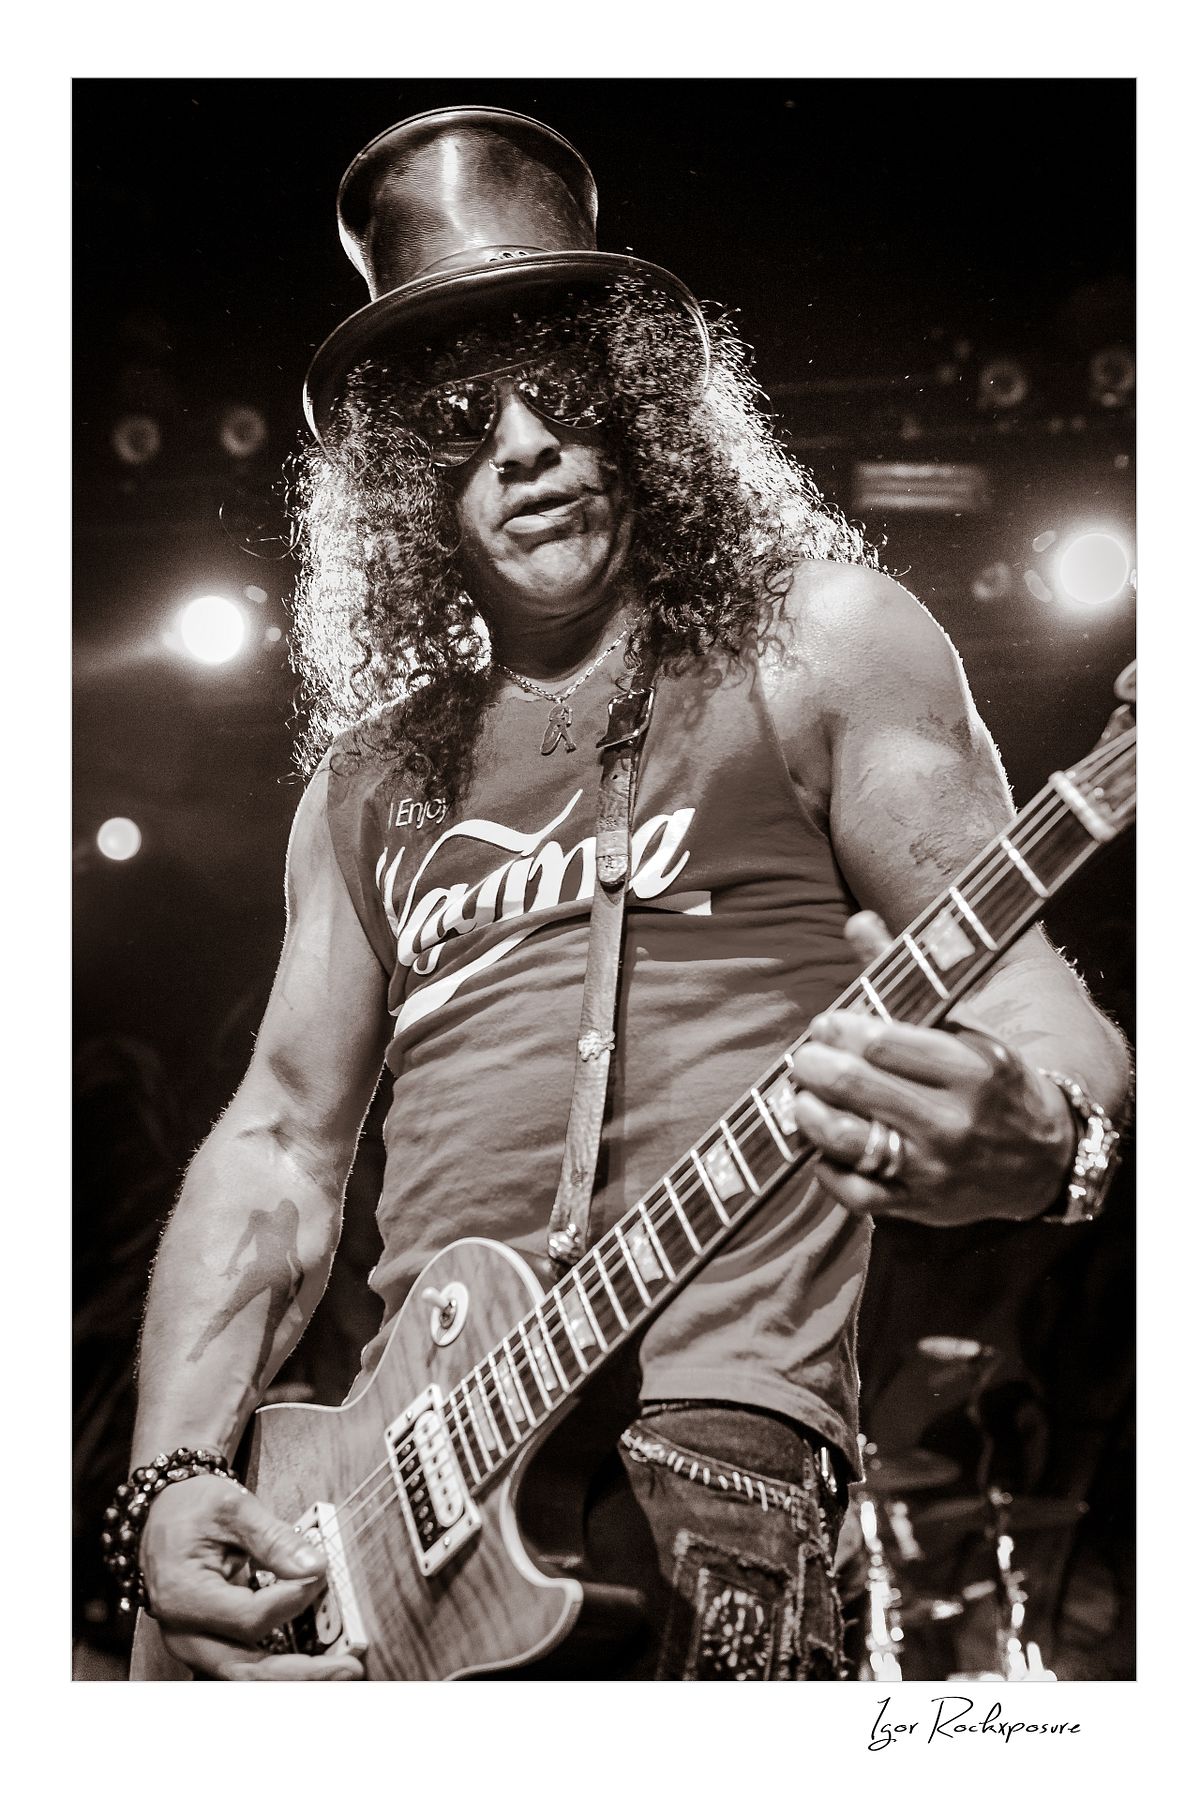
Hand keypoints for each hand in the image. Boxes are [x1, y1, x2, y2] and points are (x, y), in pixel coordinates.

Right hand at [140, 1473, 363, 1679]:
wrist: (163, 1513)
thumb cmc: (192, 1508)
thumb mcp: (232, 1507)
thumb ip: (273, 1539)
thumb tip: (315, 1567)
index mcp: (183, 1597)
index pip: (248, 1618)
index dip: (291, 1601)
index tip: (321, 1575)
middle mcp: (185, 1632)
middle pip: (246, 1669)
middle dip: (302, 1673)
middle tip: (350, 1667)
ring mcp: (195, 1644)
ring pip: (247, 1675)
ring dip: (296, 1677)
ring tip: (342, 1670)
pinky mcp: (210, 1644)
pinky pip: (248, 1664)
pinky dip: (283, 1667)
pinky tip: (318, 1663)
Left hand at [788, 912, 1074, 1225]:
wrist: (1046, 1158)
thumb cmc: (990, 1081)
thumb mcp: (962, 1027)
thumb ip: (904, 977)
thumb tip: (857, 921)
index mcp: (971, 1068)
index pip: (882, 1042)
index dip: (839, 1029)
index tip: (825, 1024)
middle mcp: (952, 1121)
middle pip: (855, 1086)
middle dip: (814, 1065)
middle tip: (806, 1058)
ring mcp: (932, 1168)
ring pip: (845, 1139)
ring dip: (807, 1113)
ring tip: (801, 1097)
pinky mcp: (917, 1206)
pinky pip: (852, 1192)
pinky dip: (824, 1166)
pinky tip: (819, 1145)